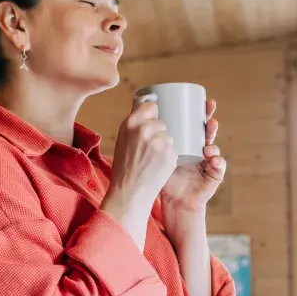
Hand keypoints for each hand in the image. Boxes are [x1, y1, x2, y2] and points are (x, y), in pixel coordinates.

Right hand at [101, 99, 177, 249]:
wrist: (129, 192)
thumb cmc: (124, 167)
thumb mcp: (122, 140)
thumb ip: (133, 124)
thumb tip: (143, 103)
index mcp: (131, 123)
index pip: (150, 106)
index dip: (152, 113)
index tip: (153, 118)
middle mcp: (145, 129)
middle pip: (161, 122)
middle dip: (158, 133)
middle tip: (148, 148)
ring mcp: (160, 141)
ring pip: (169, 136)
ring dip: (164, 145)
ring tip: (152, 159)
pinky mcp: (170, 154)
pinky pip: (174, 149)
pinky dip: (169, 156)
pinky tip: (158, 165)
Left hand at [160, 98, 226, 215]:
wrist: (172, 203)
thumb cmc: (162, 177)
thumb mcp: (155, 154)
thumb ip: (149, 136)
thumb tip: (136, 109)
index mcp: (189, 143)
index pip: (197, 125)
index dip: (202, 113)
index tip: (202, 100)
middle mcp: (201, 151)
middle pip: (208, 132)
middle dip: (211, 120)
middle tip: (209, 108)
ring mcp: (208, 163)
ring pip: (215, 147)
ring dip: (214, 138)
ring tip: (210, 132)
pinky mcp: (213, 177)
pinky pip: (219, 168)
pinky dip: (218, 162)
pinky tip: (214, 158)